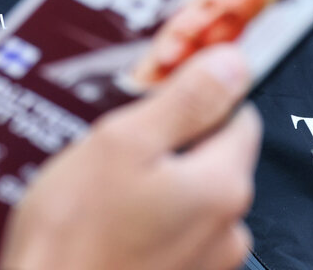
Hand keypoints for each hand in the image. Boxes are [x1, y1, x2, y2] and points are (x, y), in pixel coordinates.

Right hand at [0, 44, 261, 269]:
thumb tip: (230, 64)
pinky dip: (145, 225)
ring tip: (101, 195)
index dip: (193, 100)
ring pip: (188, 198)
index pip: (237, 113)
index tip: (154, 103)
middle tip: (113, 151)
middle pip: (212, 158)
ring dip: (154, 189)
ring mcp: (205, 264)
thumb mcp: (121, 143)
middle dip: (168, 147)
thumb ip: (185, 100)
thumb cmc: (74, 242)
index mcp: (222, 185)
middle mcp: (227, 230)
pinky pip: (171, 235)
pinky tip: (105, 227)